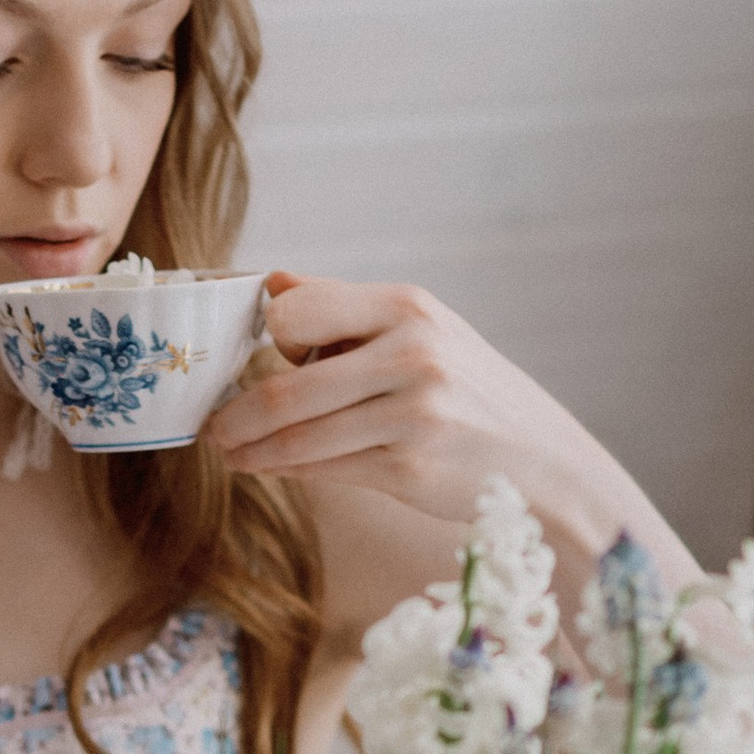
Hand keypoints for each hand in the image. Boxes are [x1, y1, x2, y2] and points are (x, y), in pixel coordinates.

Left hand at [206, 274, 598, 531]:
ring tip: (228, 452)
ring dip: (250, 449)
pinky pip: (323, 470)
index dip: (264, 338)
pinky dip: (285, 471)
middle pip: (284, 388)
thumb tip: (273, 283)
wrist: (543, 461)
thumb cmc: (469, 393)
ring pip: (297, 437)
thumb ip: (344, 308)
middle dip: (234, 415)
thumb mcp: (422, 330)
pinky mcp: (409, 467)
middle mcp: (411, 353)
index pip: (295, 313)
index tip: (242, 358)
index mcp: (406, 307)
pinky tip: (267, 468)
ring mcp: (412, 414)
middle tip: (210, 426)